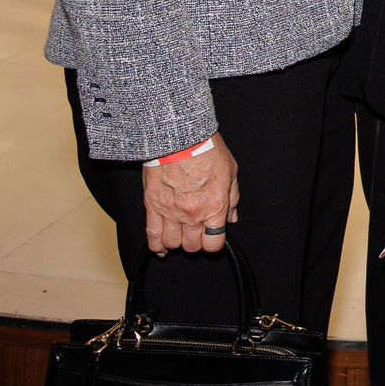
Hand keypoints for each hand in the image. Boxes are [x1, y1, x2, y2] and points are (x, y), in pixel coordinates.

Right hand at [142, 134, 238, 254]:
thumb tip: (231, 217)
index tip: (213, 238)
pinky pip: (152, 235)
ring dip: (177, 242)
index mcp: (214, 207)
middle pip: (192, 246)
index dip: (214, 243)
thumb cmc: (207, 150)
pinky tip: (161, 247)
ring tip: (180, 234)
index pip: (213, 244)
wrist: (181, 137)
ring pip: (172, 243)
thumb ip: (232, 198)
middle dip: (196, 242)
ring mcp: (171, 212)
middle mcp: (192, 214)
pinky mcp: (152, 206)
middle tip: (197, 232)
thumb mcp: (231, 171)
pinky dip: (156, 245)